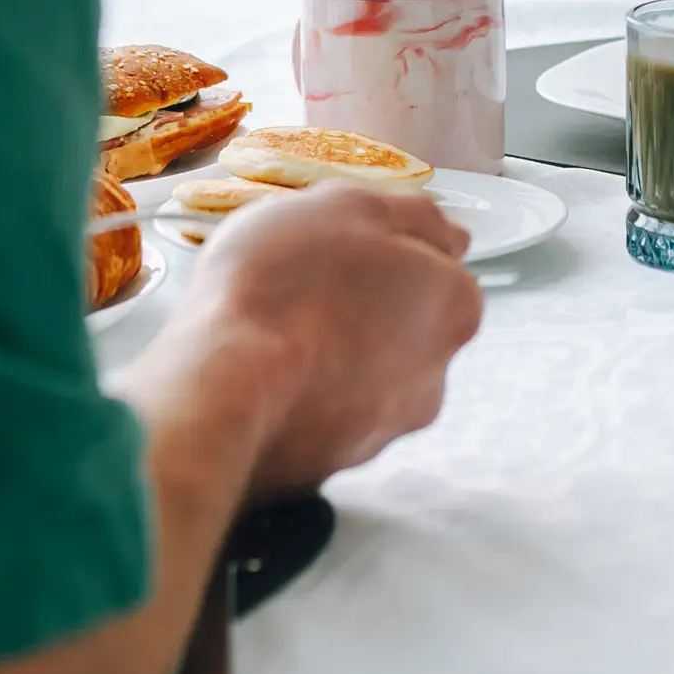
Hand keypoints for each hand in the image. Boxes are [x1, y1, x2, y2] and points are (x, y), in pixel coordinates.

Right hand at [165, 179, 481, 499]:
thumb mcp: (346, 206)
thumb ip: (411, 217)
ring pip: (362, 376)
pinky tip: (261, 376)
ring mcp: (385, 429)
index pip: (439, 269)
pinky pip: (322, 418)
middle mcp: (435, 376)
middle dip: (360, 308)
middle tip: (299, 287)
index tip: (339, 247)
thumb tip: (449, 235)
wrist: (220, 389)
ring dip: (330, 356)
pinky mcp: (334, 466)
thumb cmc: (282, 286)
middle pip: (403, 326)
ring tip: (271, 333)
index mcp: (453, 307)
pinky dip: (301, 398)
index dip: (383, 252)